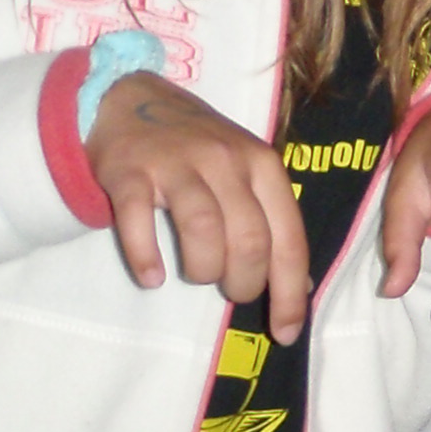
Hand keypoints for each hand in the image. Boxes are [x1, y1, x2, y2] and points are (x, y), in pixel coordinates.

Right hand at [84, 72, 310, 343]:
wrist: (130, 100)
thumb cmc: (199, 148)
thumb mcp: (246, 173)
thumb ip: (272, 220)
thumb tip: (301, 284)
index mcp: (264, 166)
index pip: (289, 238)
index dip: (290, 291)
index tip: (287, 331)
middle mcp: (227, 162)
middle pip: (249, 239)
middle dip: (245, 282)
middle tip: (233, 290)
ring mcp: (177, 164)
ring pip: (203, 230)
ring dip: (204, 269)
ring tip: (198, 275)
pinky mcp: (130, 171)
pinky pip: (139, 221)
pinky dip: (146, 256)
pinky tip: (152, 276)